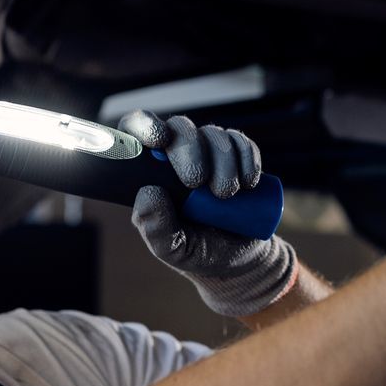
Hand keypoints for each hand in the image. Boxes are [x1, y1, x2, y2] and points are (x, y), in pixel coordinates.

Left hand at [115, 111, 297, 318]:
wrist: (239, 259)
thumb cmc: (196, 251)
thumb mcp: (172, 250)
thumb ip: (155, 228)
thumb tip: (148, 192)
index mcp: (151, 172)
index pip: (137, 132)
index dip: (145, 126)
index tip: (158, 140)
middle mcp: (178, 155)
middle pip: (179, 128)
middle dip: (189, 150)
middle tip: (197, 182)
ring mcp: (209, 152)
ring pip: (212, 134)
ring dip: (223, 161)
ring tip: (227, 195)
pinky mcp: (237, 156)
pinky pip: (240, 141)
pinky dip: (246, 157)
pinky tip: (248, 182)